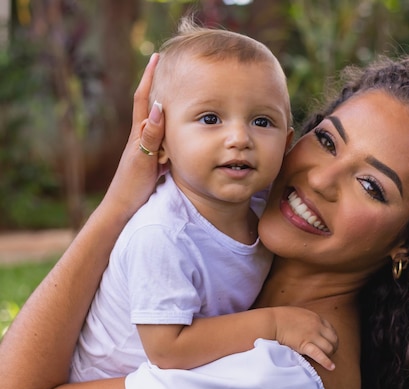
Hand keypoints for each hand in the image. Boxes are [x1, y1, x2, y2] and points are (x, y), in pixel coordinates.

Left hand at [100, 53, 166, 219]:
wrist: (123, 206)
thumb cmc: (132, 185)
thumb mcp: (143, 159)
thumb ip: (150, 135)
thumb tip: (157, 107)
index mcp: (139, 133)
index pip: (144, 99)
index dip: (149, 77)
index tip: (156, 58)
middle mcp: (142, 136)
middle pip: (150, 104)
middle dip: (158, 84)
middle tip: (170, 66)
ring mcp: (148, 146)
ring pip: (159, 119)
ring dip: (166, 102)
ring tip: (179, 88)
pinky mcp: (154, 157)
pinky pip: (166, 135)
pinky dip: (173, 124)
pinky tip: (180, 125)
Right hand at [273, 307, 337, 370]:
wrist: (272, 322)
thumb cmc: (281, 318)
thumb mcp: (299, 314)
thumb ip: (307, 321)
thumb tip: (309, 328)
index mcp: (315, 317)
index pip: (330, 329)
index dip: (331, 338)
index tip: (328, 343)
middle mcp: (317, 326)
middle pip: (333, 338)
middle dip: (333, 346)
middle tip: (329, 353)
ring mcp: (312, 335)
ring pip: (329, 347)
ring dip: (329, 354)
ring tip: (327, 360)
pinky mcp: (305, 345)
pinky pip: (319, 354)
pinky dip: (326, 362)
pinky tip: (331, 367)